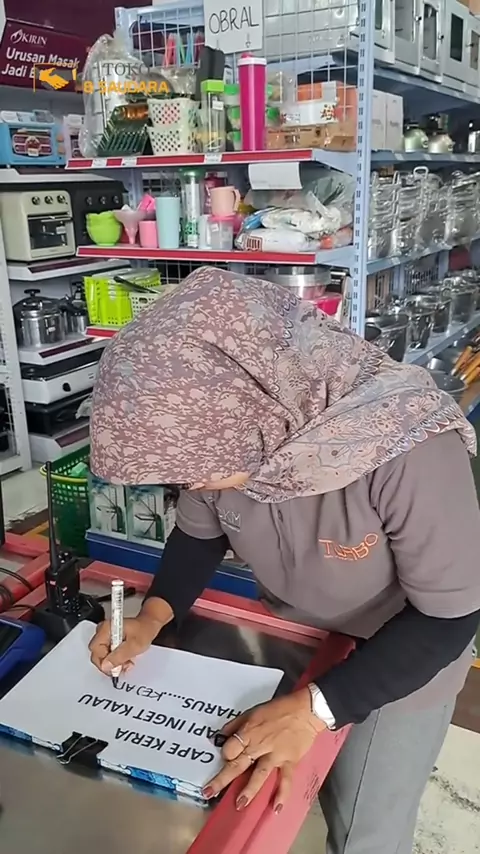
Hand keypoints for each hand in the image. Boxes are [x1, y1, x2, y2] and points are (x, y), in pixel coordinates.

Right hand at [89, 608, 166, 675]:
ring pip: (102, 656)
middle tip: (123, 665)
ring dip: (114, 662)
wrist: (148, 625)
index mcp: (106, 629)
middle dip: (110, 663)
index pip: (95, 651)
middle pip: (97, 654)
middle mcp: (102, 631)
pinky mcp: (108, 640)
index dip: (104, 662)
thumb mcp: (134, 646)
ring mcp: (104, 635)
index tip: (115, 668)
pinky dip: (116, 658)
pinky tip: (125, 658)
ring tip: (127, 661)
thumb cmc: (144, 630)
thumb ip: (119, 656)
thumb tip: (105, 666)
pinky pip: (107, 653)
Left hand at [203, 688, 324, 813]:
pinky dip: (282, 793)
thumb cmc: (278, 709)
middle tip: (209, 792)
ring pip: (260, 774)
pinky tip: (276, 807)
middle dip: (223, 779)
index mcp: (250, 731)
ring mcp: (275, 755)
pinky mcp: (290, 761)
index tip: (225, 757)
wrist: (305, 710)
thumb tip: (220, 736)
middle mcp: (260, 745)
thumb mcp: (253, 711)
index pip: (231, 747)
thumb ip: (236, 724)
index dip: (225, 753)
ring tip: (239, 804)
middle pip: (239, 764)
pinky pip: (285, 779)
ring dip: (249, 790)